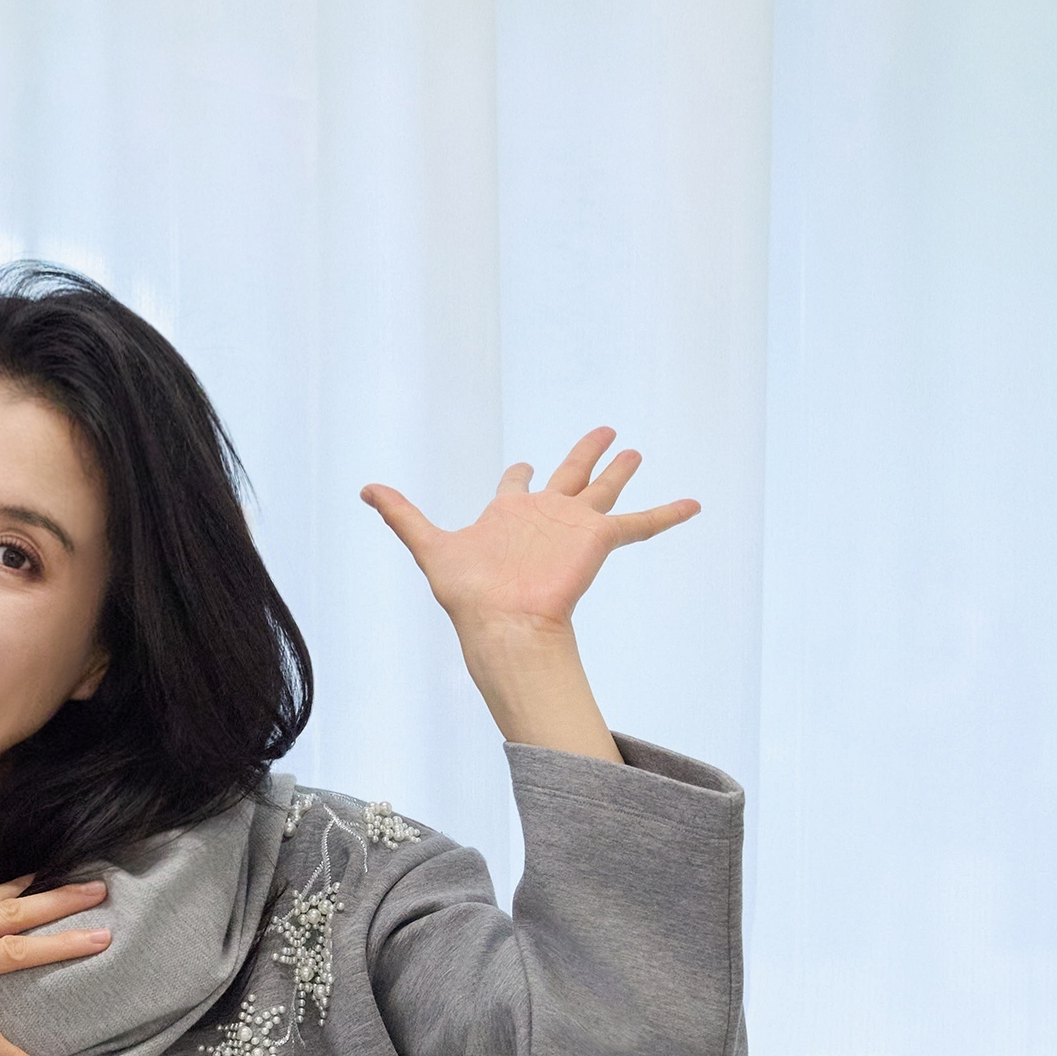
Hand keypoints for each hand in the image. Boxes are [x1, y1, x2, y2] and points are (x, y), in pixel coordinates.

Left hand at [361, 428, 697, 643]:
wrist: (503, 623)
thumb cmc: (468, 593)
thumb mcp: (429, 545)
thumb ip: (400, 515)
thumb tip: (363, 489)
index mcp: (508, 515)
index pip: (516, 486)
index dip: (519, 474)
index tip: (524, 464)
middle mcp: (543, 517)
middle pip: (570, 476)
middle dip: (585, 455)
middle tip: (605, 432)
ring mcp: (573, 527)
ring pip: (604, 489)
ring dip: (620, 470)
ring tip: (635, 451)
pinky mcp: (598, 539)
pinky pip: (640, 523)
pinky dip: (667, 513)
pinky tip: (694, 503)